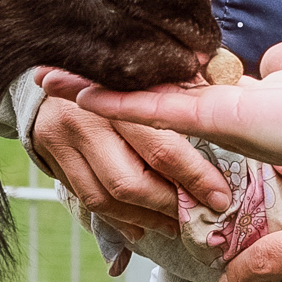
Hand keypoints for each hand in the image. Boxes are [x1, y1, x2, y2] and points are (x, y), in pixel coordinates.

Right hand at [29, 66, 225, 238]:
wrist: (47, 55)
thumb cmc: (111, 66)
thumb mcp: (147, 69)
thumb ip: (181, 86)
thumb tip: (234, 98)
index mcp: (115, 95)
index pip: (161, 149)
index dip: (194, 178)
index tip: (220, 197)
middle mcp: (84, 121)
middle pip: (131, 183)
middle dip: (169, 206)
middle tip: (199, 215)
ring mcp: (60, 142)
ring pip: (106, 199)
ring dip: (145, 219)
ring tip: (174, 225)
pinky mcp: (49, 159)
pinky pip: (86, 201)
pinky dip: (118, 219)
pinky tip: (142, 226)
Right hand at [68, 64, 281, 188]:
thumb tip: (279, 63)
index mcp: (253, 108)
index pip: (190, 94)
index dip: (153, 82)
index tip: (121, 72)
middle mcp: (229, 121)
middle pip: (156, 104)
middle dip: (107, 91)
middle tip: (58, 78)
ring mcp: (221, 123)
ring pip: (144, 109)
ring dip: (95, 93)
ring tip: (50, 79)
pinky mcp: (220, 120)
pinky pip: (156, 107)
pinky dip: (114, 99)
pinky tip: (77, 92)